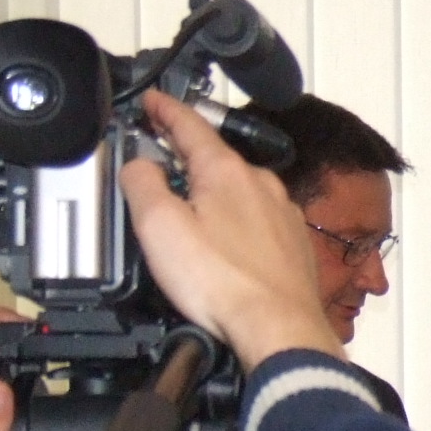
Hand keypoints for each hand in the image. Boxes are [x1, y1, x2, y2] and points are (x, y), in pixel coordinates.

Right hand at [121, 92, 341, 370]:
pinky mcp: (292, 245)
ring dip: (212, 190)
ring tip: (188, 203)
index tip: (152, 102)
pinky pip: (257, 220)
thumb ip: (142, 184)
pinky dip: (235, 220)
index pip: (190, 124)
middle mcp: (261, 186)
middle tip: (163, 152)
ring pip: (239, 189)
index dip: (165, 109)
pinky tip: (223, 242)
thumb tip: (139, 164)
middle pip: (216, 157)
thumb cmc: (223, 284)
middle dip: (187, 154)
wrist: (279, 329)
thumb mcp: (159, 226)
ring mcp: (282, 215)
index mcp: (226, 171)